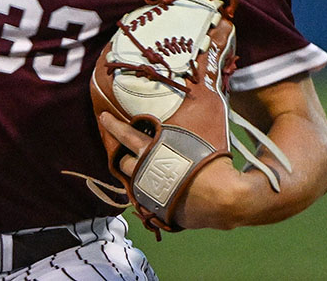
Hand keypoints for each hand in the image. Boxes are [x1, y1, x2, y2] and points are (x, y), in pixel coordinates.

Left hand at [98, 112, 251, 229]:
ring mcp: (149, 193)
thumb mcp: (192, 142)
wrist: (223, 199)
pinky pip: (145, 197)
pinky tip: (158, 187)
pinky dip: (148, 190)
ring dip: (133, 173)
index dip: (113, 125)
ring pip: (131, 181)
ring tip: (142, 169)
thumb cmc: (212, 165)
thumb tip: (172, 126)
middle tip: (128, 151)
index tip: (103, 117)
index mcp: (153, 151)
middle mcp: (146, 172)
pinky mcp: (156, 209)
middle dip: (123, 155)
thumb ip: (175, 137)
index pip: (127, 135)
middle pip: (123, 161)